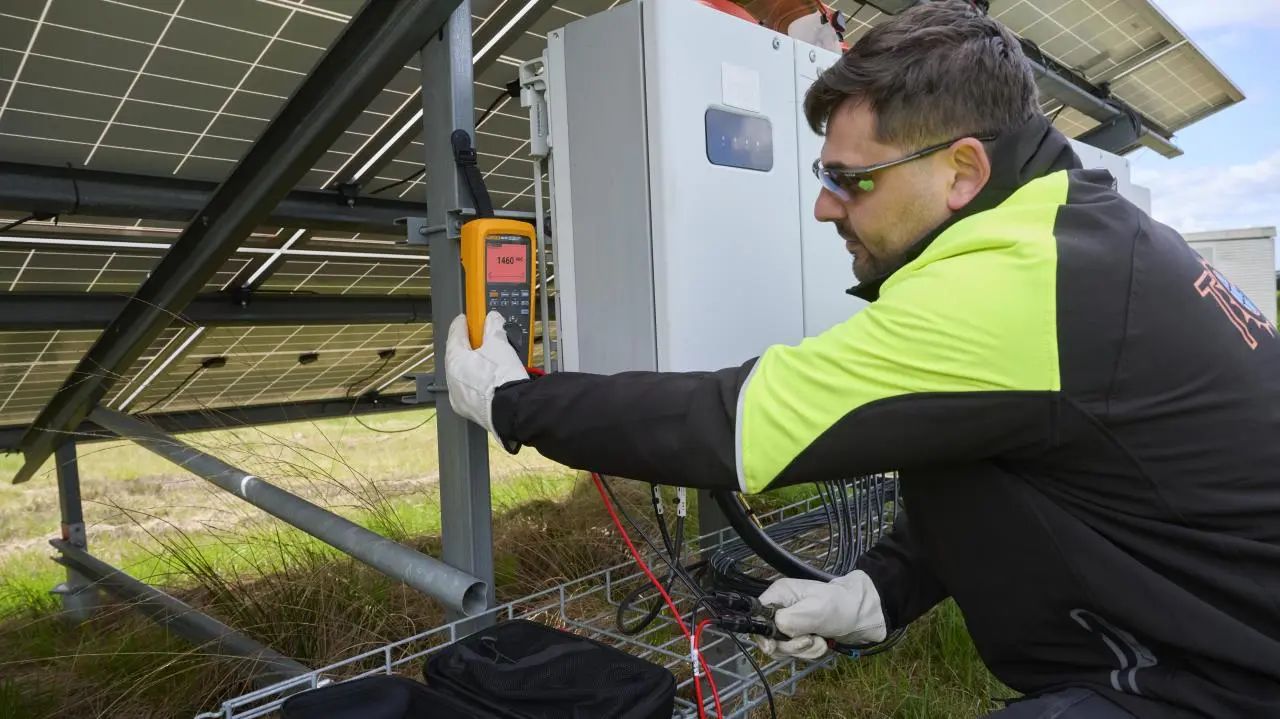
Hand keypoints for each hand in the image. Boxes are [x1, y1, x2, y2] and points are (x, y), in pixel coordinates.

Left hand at [444, 311, 528, 438]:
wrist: (512, 410)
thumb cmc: (502, 378)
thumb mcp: (499, 344)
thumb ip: (493, 328)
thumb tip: (492, 319)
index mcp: (454, 360)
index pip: (454, 335)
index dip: (461, 324)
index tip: (466, 319)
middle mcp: (451, 379)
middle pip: (457, 356)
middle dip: (468, 346)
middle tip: (479, 338)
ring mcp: (458, 397)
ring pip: (463, 375)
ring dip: (472, 365)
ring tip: (487, 359)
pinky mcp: (468, 410)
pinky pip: (469, 390)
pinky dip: (476, 382)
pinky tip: (488, 379)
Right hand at [753, 570, 886, 660]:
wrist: (864, 615)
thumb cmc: (839, 607)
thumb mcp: (812, 612)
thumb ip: (786, 621)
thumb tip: (769, 636)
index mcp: (779, 595)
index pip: (755, 616)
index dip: (761, 633)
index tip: (774, 645)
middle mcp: (781, 608)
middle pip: (768, 636)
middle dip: (789, 645)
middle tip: (808, 641)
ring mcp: (791, 623)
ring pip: (783, 647)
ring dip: (802, 650)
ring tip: (819, 642)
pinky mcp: (801, 635)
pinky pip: (796, 651)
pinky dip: (809, 652)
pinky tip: (823, 644)